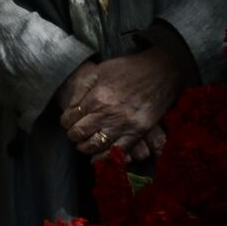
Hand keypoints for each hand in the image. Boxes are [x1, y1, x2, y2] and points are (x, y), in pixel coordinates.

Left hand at [58, 48, 183, 158]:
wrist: (161, 71)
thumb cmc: (128, 68)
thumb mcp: (99, 71)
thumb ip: (81, 89)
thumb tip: (70, 107)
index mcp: (97, 98)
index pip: (69, 118)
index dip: (65, 121)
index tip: (67, 121)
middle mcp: (108, 114)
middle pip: (79, 134)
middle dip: (72, 135)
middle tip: (74, 133)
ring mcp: (124, 125)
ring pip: (95, 146)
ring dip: (85, 147)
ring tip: (84, 143)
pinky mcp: (139, 132)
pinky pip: (118, 152)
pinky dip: (105, 157)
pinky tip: (98, 156)